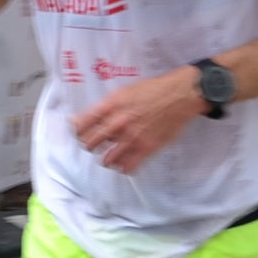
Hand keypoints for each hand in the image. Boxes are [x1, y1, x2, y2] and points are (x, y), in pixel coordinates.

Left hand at [72, 69, 206, 173]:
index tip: (78, 133)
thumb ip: (109, 105)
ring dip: (105, 159)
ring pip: (107, 159)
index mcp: (112, 105)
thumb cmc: (154, 90)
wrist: (180, 95)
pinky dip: (123, 167)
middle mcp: (119, 122)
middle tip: (92, 145)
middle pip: (91, 143)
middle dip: (89, 145)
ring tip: (108, 157)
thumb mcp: (126, 91)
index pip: (82, 124)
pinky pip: (128, 166)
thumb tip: (94, 117)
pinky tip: (124, 164)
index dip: (77, 131)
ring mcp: (132, 137)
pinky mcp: (147, 148)